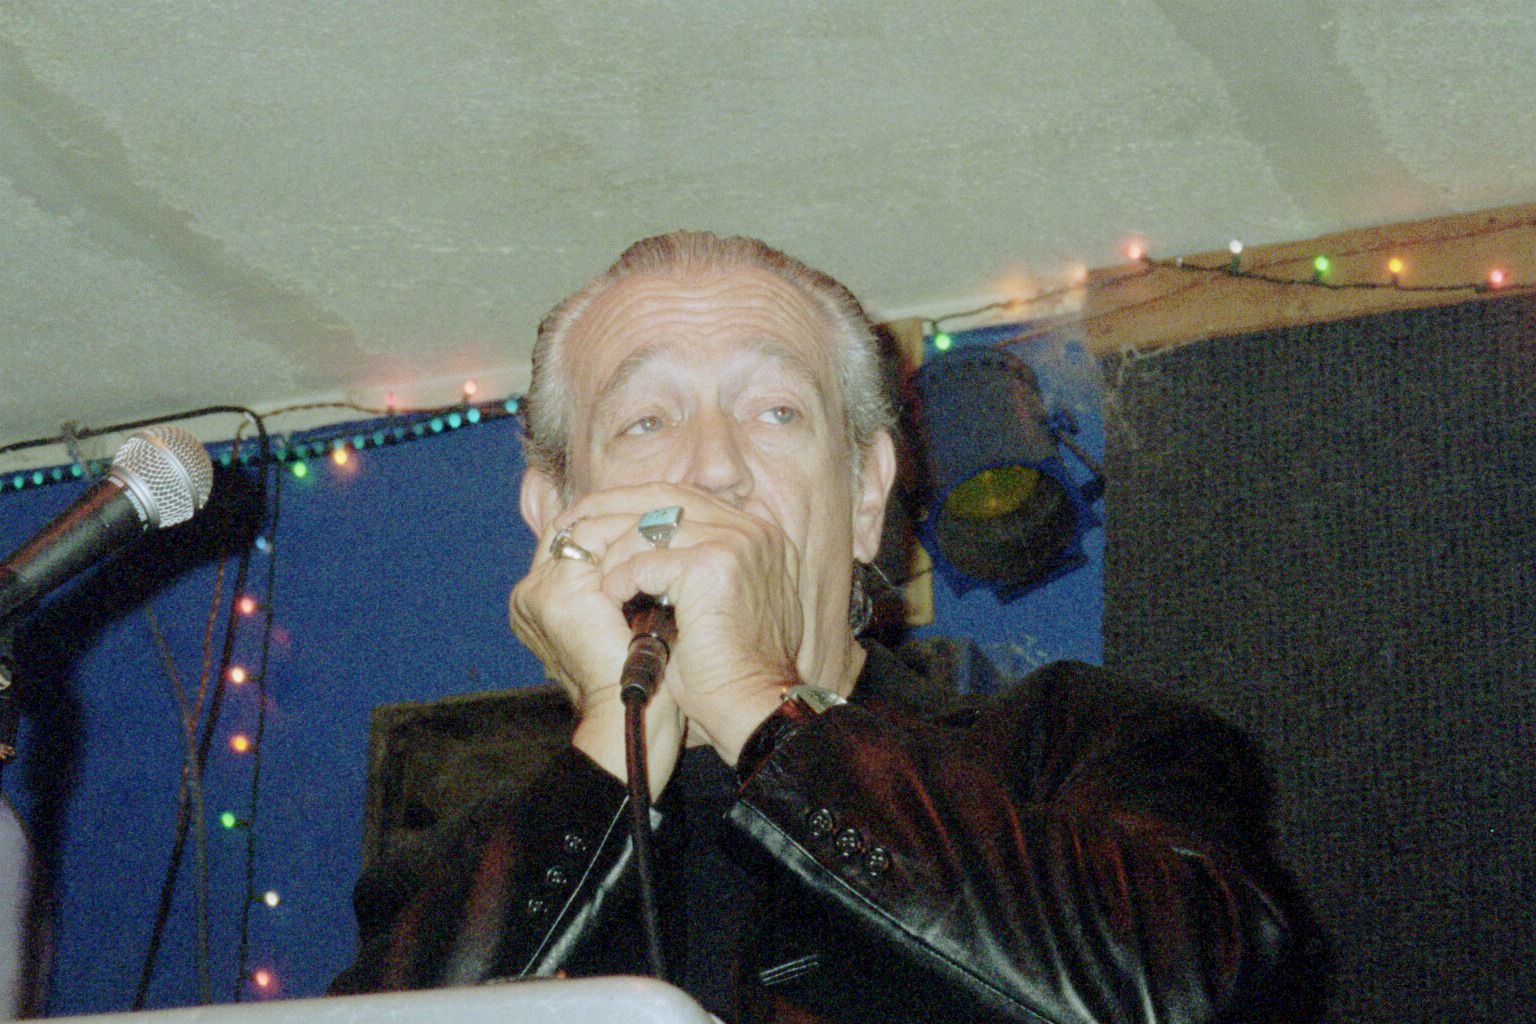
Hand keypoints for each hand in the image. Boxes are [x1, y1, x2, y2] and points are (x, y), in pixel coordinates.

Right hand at [509, 515, 684, 794]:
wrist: (632, 719)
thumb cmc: (640, 678)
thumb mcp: (629, 618)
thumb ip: (626, 582)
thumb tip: (660, 544)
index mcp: (539, 601)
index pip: (571, 537)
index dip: (613, 519)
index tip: (659, 511)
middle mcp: (529, 594)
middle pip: (573, 524)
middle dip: (621, 511)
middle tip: (670, 504)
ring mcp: (539, 591)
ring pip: (585, 526)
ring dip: (630, 518)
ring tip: (673, 517)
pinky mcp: (558, 594)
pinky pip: (596, 541)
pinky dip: (632, 536)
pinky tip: (667, 535)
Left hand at [545, 483, 800, 764]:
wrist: (747, 703)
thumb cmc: (725, 663)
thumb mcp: (719, 598)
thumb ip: (700, 559)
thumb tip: (650, 538)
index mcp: (755, 531)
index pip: (684, 496)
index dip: (635, 503)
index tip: (595, 516)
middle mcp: (751, 528)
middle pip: (665, 497)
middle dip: (611, 509)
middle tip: (572, 526)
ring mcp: (735, 542)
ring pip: (648, 528)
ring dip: (614, 556)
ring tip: (594, 580)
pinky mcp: (712, 565)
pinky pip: (644, 562)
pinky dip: (620, 582)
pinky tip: (610, 601)